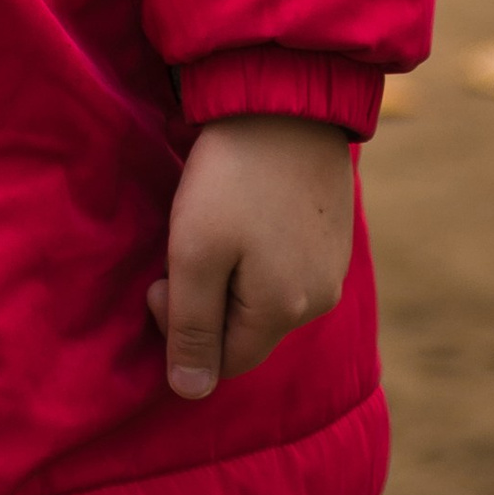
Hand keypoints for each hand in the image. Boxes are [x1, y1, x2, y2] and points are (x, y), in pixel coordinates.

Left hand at [146, 114, 354, 402]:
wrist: (286, 101)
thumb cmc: (231, 179)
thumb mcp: (195, 254)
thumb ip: (192, 327)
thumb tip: (191, 393)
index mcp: (286, 311)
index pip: (226, 361)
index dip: (182, 331)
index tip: (161, 280)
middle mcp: (320, 298)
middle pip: (246, 330)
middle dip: (205, 303)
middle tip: (180, 250)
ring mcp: (332, 263)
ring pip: (265, 297)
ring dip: (228, 276)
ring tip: (210, 226)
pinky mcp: (332, 232)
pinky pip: (285, 265)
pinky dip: (254, 252)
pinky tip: (240, 212)